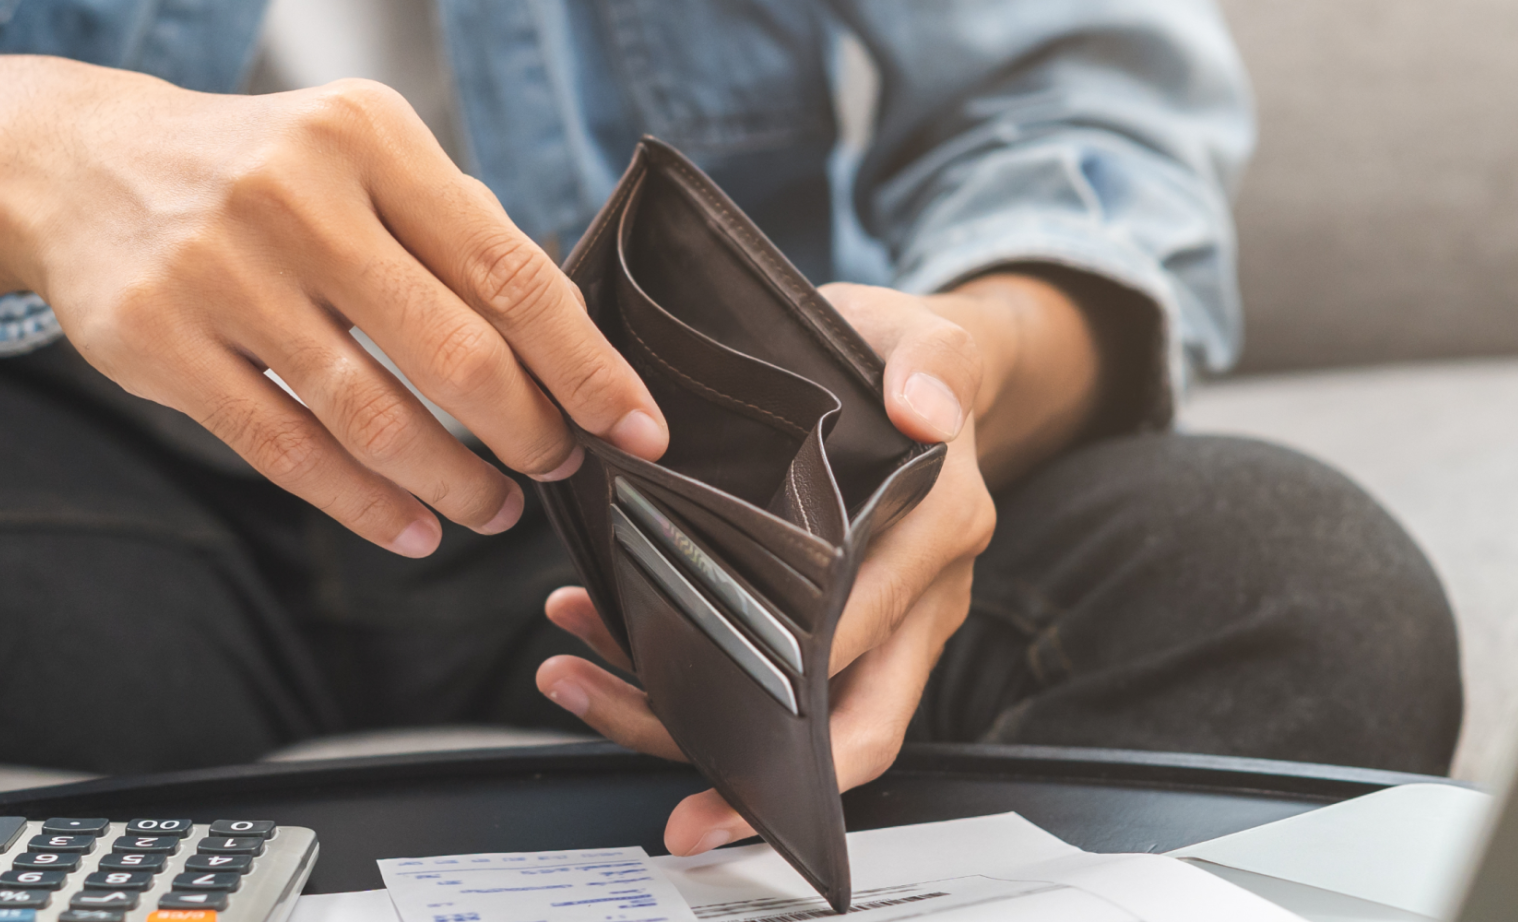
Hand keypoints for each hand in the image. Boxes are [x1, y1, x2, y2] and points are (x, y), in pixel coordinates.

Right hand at [0, 58, 669, 556]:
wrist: (76, 164)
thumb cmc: (254, 172)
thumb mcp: (357, 156)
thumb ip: (452, 232)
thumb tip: (568, 347)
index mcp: (369, 138)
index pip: (510, 269)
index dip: (585, 364)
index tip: (636, 428)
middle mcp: (296, 193)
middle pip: (454, 352)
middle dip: (527, 432)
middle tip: (557, 470)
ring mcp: (221, 269)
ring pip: (372, 415)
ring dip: (452, 482)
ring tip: (489, 508)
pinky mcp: (160, 341)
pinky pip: (286, 448)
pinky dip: (363, 504)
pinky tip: (410, 530)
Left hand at [533, 273, 1102, 854]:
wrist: (911, 369)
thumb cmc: (902, 360)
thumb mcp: (925, 338)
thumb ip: (932, 364)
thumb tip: (926, 406)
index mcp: (938, 533)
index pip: (874, 634)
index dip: (805, 686)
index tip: (729, 697)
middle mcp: (916, 598)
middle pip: (849, 728)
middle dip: (759, 781)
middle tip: (684, 818)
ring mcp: (872, 625)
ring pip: (788, 720)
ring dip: (679, 718)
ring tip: (579, 682)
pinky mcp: (822, 626)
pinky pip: (754, 676)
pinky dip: (667, 669)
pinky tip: (593, 639)